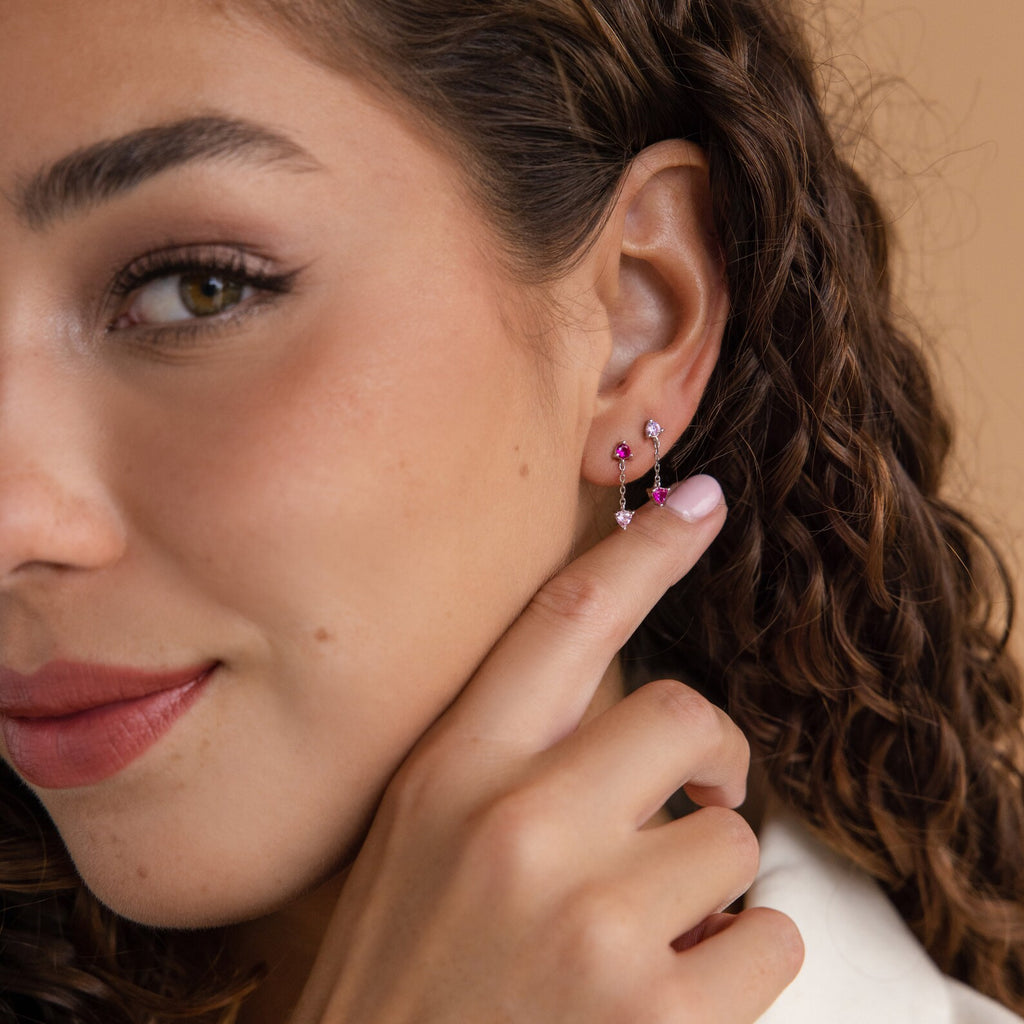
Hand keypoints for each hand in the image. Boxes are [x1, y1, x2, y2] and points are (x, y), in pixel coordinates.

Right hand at [292, 478, 802, 1022]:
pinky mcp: (653, 1015)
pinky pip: (769, 939)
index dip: (638, 551)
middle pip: (682, 715)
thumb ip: (510, 765)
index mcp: (452, 775)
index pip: (561, 621)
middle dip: (711, 760)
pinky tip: (673, 991)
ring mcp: (588, 922)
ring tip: (648, 932)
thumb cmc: (405, 976)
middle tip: (698, 799)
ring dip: (713, 886)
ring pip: (736, 843)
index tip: (697, 504)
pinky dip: (741, 961)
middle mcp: (517, 829)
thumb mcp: (425, 839)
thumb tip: (631, 721)